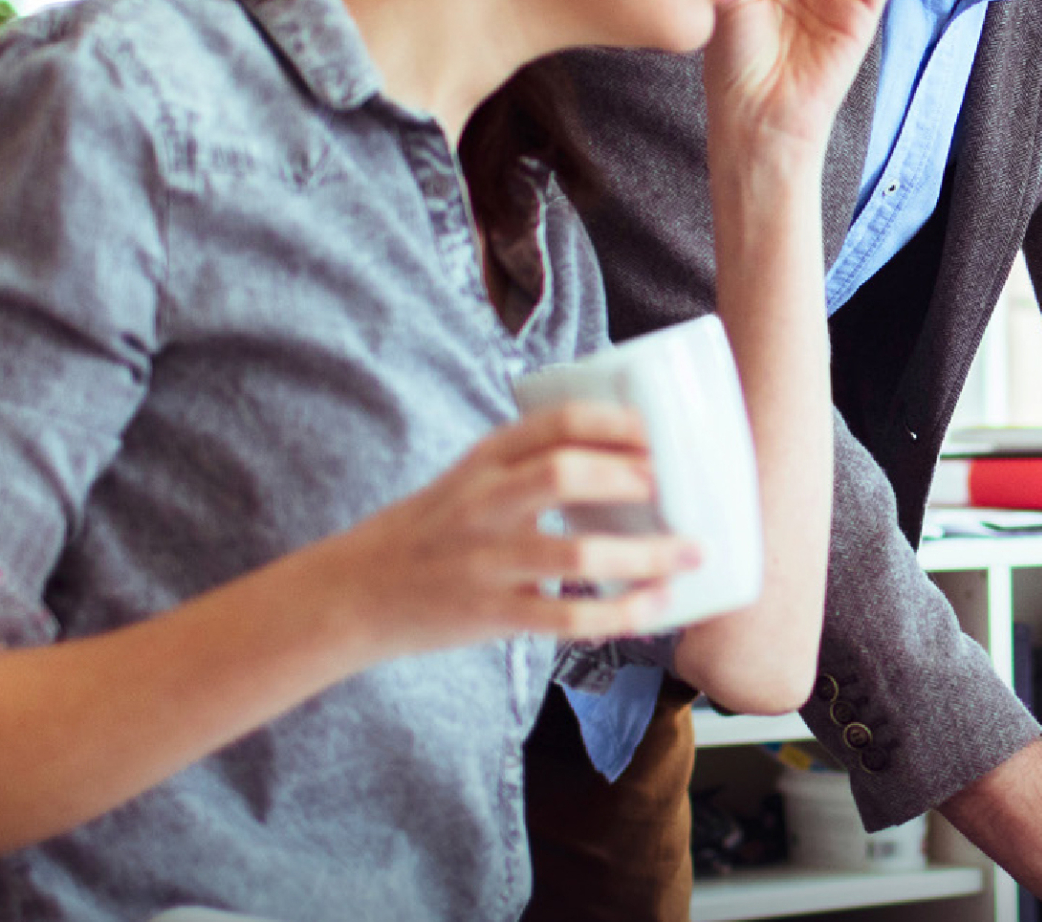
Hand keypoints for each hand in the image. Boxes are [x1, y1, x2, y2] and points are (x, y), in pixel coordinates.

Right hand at [311, 402, 701, 657]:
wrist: (351, 596)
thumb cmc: (429, 532)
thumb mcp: (470, 479)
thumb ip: (529, 463)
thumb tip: (624, 454)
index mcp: (484, 461)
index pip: (555, 423)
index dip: (614, 422)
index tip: (658, 429)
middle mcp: (484, 505)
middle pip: (563, 474)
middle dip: (630, 476)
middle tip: (677, 486)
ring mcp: (487, 562)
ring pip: (575, 555)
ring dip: (643, 555)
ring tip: (690, 553)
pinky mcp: (491, 615)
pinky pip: (566, 619)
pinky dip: (618, 615)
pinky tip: (655, 607)